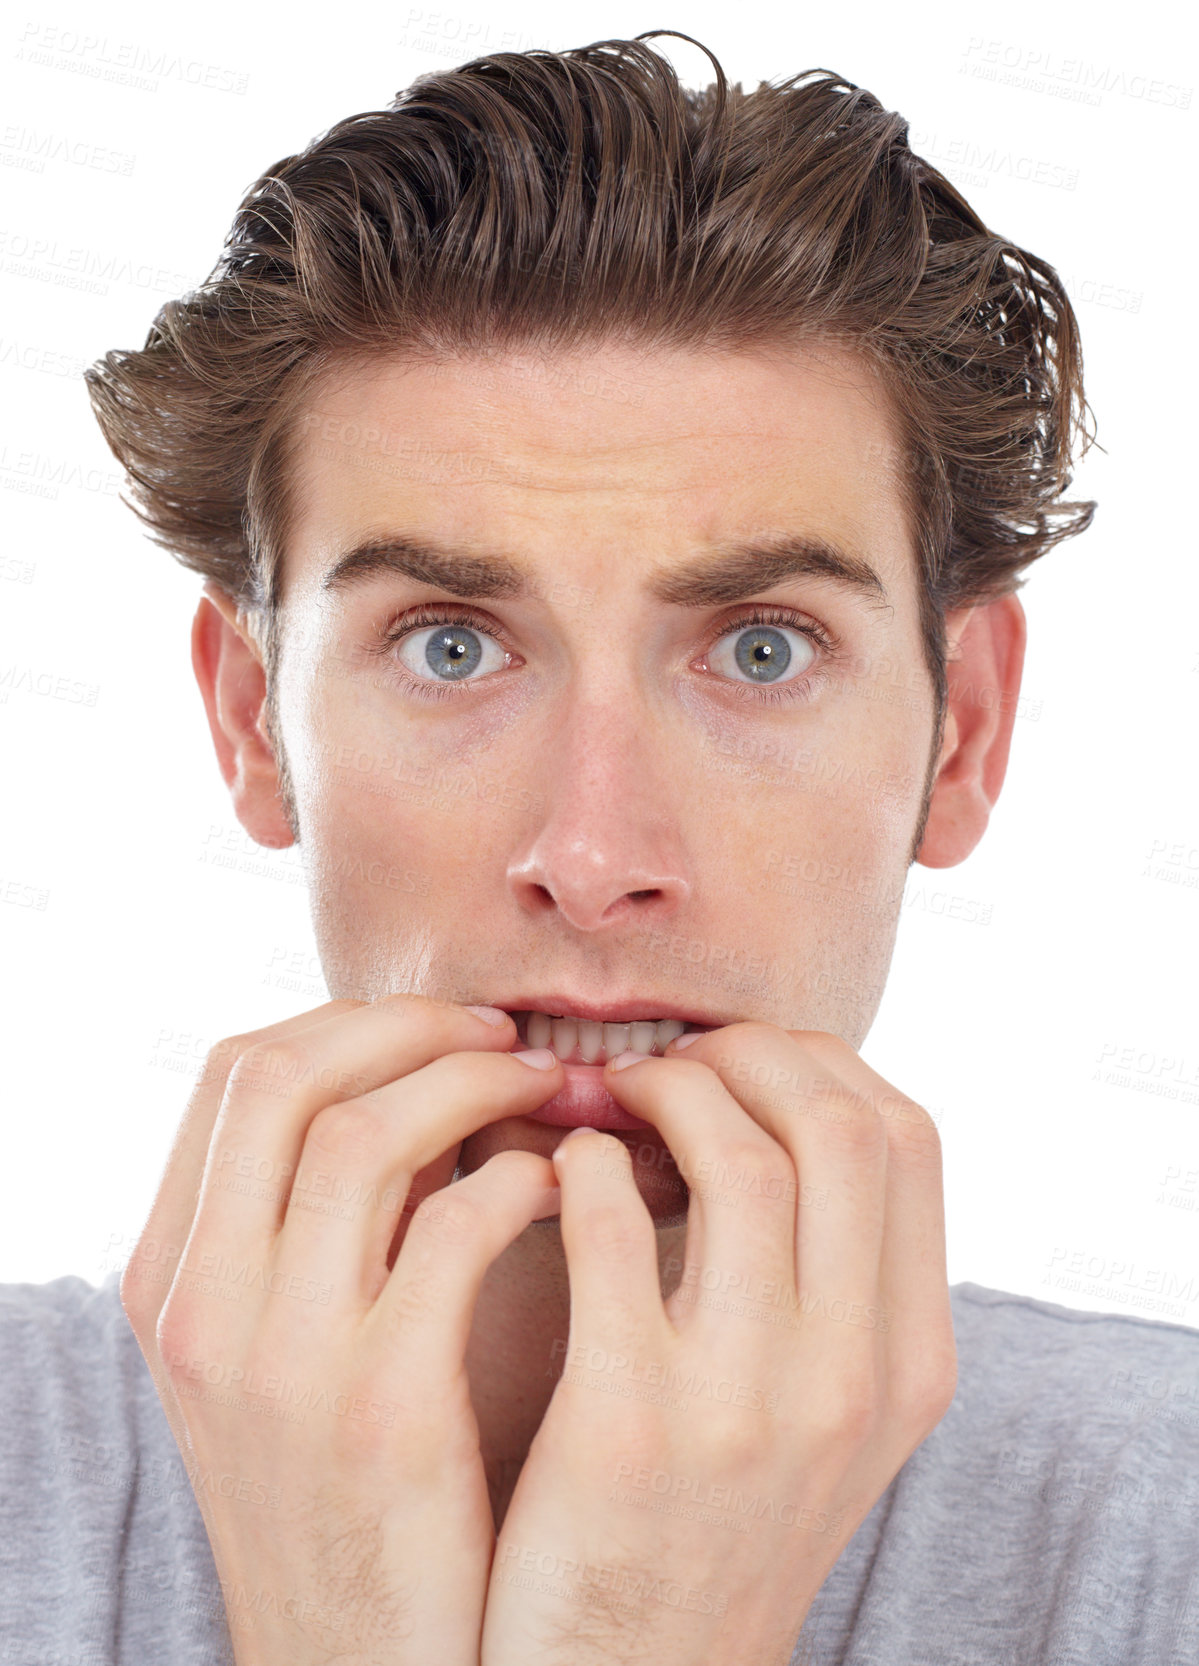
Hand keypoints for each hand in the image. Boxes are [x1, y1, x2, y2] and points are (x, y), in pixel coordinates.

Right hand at [120, 993, 565, 1665]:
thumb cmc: (343, 1487)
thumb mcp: (284, 1348)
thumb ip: (323, 1218)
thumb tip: (426, 1077)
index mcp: (173, 1273)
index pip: (238, 1072)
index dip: (351, 1020)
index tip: (440, 1027)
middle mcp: (203, 1305)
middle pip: (288, 1076)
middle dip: (411, 1027)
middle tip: (504, 1037)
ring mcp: (283, 1361)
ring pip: (366, 1134)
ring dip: (475, 1086)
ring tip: (549, 1093)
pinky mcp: (382, 1413)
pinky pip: (456, 1230)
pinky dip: (519, 1181)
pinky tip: (560, 1189)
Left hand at [481, 1024, 955, 1665]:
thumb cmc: (714, 1521)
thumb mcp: (821, 1414)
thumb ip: (828, 1278)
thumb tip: (775, 1108)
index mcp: (909, 1361)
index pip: (907, 1137)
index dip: (816, 1064)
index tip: (741, 1059)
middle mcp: (853, 1378)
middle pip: (838, 1126)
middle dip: (746, 1057)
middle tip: (670, 1063)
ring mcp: (749, 1406)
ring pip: (738, 1159)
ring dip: (660, 1095)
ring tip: (606, 1102)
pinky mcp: (630, 1427)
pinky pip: (609, 1226)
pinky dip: (578, 1164)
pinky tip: (554, 1173)